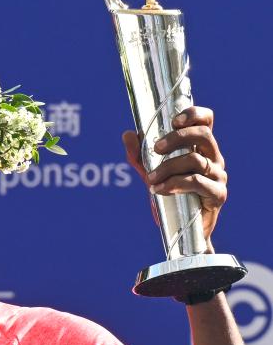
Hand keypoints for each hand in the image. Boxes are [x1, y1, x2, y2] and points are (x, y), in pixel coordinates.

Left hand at [122, 105, 226, 245]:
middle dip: (177, 138)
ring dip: (168, 167)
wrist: (183, 229)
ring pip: (196, 160)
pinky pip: (197, 182)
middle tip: (155, 148)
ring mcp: (218, 176)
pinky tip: (160, 189)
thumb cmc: (171, 195)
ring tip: (150, 179)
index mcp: (201, 148)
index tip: (173, 121)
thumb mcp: (151, 172)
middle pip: (204, 135)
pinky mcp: (218, 194)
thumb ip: (139, 155)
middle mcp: (214, 158)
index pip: (206, 121)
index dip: (194, 114)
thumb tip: (127, 135)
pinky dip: (175, 184)